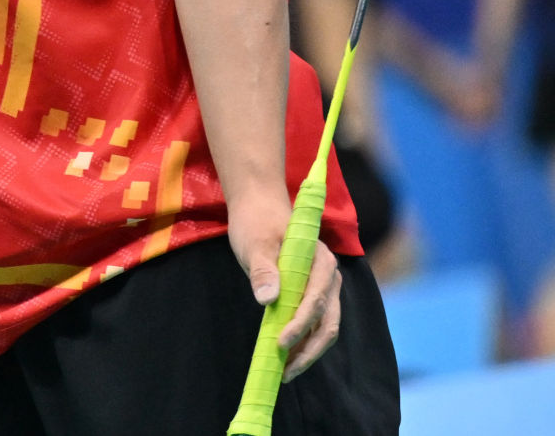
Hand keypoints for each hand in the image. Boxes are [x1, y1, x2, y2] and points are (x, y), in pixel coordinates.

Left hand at [227, 191, 341, 381]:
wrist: (259, 209)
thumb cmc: (256, 223)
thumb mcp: (254, 243)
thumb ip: (262, 269)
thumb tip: (268, 299)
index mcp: (320, 259)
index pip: (316, 298)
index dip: (300, 324)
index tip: (280, 343)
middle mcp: (329, 276)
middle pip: (328, 320)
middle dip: (309, 349)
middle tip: (285, 372)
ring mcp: (324, 287)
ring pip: (325, 327)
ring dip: (308, 351)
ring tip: (285, 372)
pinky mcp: (314, 295)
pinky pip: (316, 324)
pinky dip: (304, 342)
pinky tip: (287, 357)